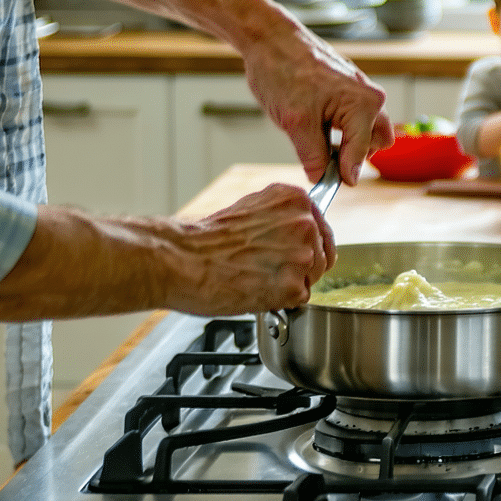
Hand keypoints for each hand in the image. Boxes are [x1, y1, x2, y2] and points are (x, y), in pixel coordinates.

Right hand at [162, 183, 335, 314]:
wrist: (180, 259)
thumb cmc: (206, 239)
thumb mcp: (250, 209)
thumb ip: (281, 217)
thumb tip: (299, 231)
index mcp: (295, 199)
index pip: (320, 229)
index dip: (305, 246)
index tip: (291, 253)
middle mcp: (305, 223)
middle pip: (320, 256)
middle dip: (299, 267)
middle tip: (265, 269)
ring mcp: (302, 255)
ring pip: (310, 279)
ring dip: (288, 284)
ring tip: (255, 278)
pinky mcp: (293, 286)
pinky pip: (298, 300)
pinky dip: (279, 301)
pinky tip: (255, 290)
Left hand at [242, 25, 394, 184]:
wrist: (270, 39)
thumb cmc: (282, 71)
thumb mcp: (295, 123)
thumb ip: (314, 156)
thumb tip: (323, 178)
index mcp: (363, 105)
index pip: (360, 154)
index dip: (343, 174)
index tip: (328, 186)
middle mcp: (371, 97)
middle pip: (376, 143)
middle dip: (353, 156)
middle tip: (322, 161)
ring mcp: (362, 90)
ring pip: (368, 130)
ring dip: (348, 142)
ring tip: (316, 141)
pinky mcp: (351, 87)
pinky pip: (357, 117)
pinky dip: (341, 129)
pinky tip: (316, 125)